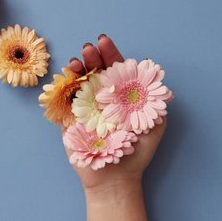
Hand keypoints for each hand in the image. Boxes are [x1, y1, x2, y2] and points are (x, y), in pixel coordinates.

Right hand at [63, 35, 167, 194]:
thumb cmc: (136, 154)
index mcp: (122, 96)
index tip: (104, 41)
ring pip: (79, 81)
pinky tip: (67, 77)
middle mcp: (103, 98)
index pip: (116, 69)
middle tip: (89, 48)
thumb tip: (157, 79)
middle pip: (96, 71)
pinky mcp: (70, 120)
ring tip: (78, 60)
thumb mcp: (155, 125)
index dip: (111, 54)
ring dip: (77, 67)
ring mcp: (86, 108)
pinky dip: (64, 85)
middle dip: (92, 57)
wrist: (115, 179)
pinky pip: (65, 99)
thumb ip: (157, 103)